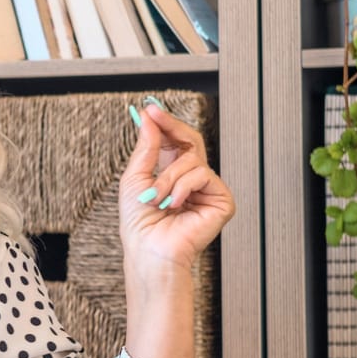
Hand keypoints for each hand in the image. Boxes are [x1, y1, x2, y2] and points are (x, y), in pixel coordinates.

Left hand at [118, 100, 235, 272]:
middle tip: (155, 115)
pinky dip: (183, 187)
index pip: (176, 142)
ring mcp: (208, 190)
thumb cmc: (139, 223)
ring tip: (156, 198)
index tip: (151, 108)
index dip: (166, 124)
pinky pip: (203, 175)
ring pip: (192, 160)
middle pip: (191, 141)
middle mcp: (192, 181)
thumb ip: (147, 147)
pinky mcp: (221, 200)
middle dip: (171, 127)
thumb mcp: (135, 178)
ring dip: (167, 177)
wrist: (148, 249)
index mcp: (172, 175)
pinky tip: (174, 205)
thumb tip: (149, 118)